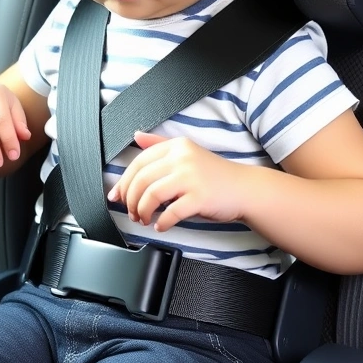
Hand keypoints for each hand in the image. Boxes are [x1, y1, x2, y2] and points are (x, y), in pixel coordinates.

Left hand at [108, 132, 248, 231]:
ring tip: (145, 220)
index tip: (118, 197)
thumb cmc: (214, 176)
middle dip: (131, 201)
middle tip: (132, 213)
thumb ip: (161, 144)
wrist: (244, 189)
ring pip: (151, 195)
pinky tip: (161, 226)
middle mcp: (182, 158)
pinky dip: (161, 223)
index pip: (138, 162)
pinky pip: (171, 213)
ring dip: (143, 212)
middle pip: (141, 180)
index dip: (124, 182)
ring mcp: (191, 177)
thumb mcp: (187, 153)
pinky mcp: (199, 197)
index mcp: (176, 146)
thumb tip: (136, 136)